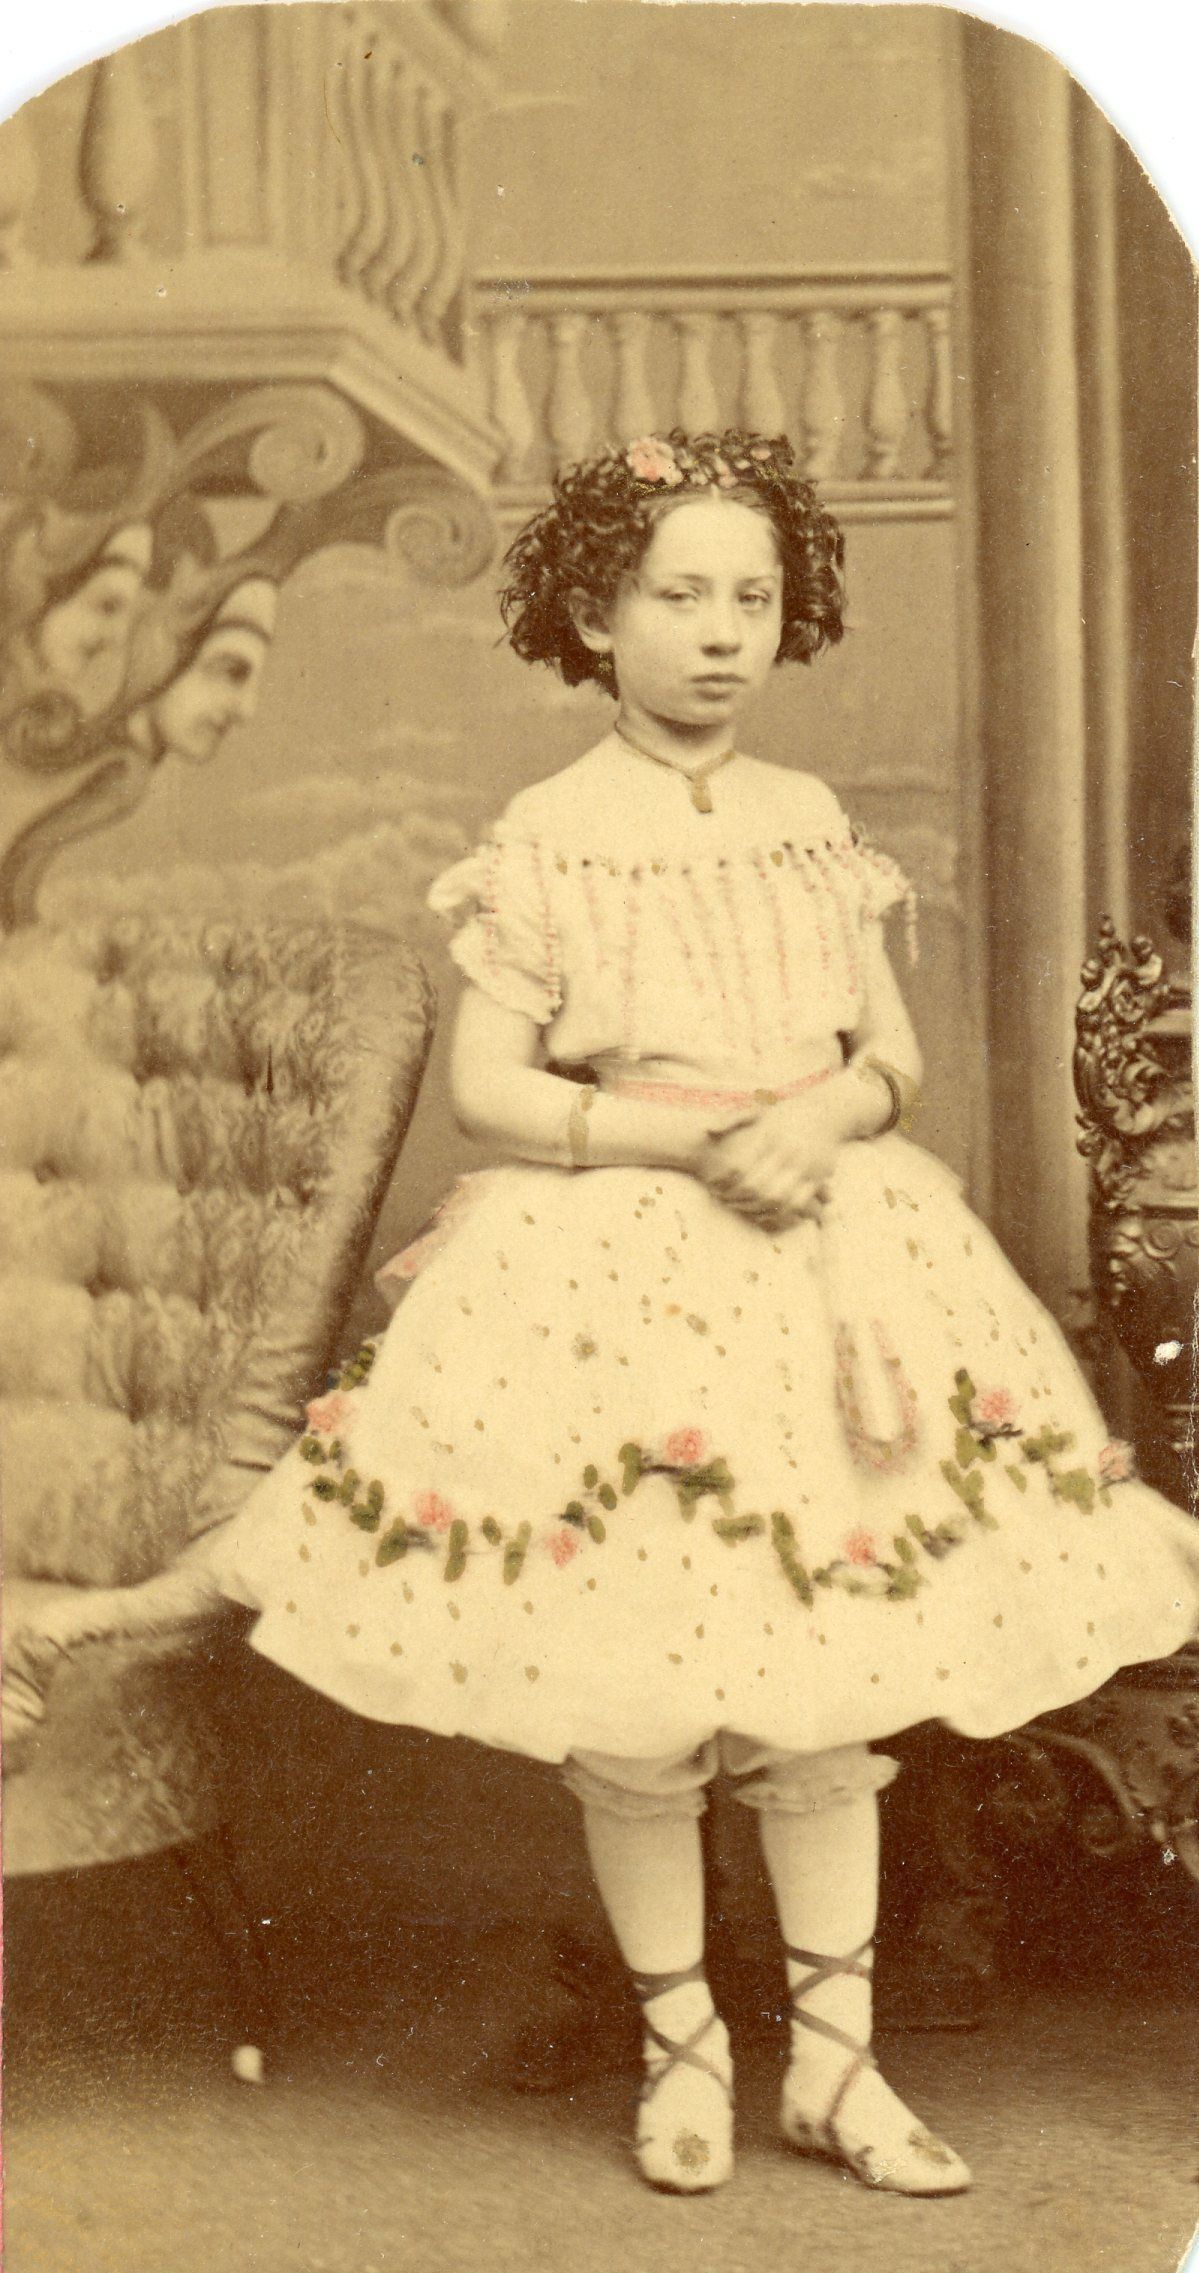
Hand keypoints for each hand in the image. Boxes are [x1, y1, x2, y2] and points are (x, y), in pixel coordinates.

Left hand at [698, 1090, 845, 1230]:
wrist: (828, 1111)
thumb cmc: (786, 1112)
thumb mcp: (759, 1108)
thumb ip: (733, 1118)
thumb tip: (708, 1130)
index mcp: (769, 1135)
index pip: (740, 1165)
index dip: (723, 1179)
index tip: (712, 1184)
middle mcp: (787, 1152)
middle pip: (756, 1186)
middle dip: (736, 1197)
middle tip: (724, 1200)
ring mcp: (804, 1166)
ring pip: (776, 1198)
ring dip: (756, 1208)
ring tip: (742, 1208)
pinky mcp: (818, 1177)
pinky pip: (797, 1203)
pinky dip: (779, 1213)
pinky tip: (766, 1213)